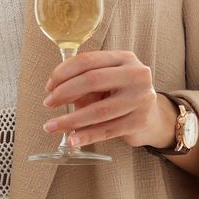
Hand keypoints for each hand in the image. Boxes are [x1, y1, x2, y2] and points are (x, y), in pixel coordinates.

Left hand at [43, 50, 173, 147]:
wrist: (151, 117)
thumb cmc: (118, 95)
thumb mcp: (103, 83)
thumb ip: (82, 83)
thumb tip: (55, 92)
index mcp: (124, 58)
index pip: (88, 60)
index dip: (63, 72)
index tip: (48, 86)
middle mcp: (137, 75)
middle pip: (92, 80)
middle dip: (64, 93)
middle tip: (48, 103)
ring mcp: (141, 98)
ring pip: (99, 110)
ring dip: (70, 120)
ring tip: (51, 126)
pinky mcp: (140, 121)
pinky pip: (107, 130)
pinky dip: (86, 136)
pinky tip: (71, 140)